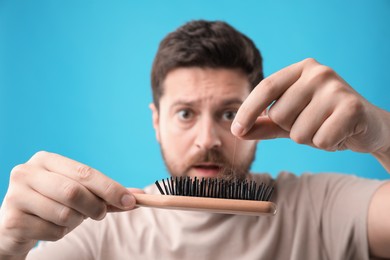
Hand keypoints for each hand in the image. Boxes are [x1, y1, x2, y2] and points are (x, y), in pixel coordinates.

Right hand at [0, 151, 137, 256]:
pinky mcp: (12, 220)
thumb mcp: (79, 195)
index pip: (85, 172)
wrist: (16, 225)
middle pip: (74, 192)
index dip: (110, 188)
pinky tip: (49, 228)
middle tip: (101, 214)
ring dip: (75, 222)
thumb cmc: (53, 204)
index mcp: (46, 160)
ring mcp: (15, 195)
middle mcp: (27, 172)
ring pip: (64, 214)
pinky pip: (52, 232)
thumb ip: (106, 194)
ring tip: (66, 218)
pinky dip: (59, 234)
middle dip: (95, 207)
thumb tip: (139, 196)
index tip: (130, 201)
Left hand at [231, 58, 389, 154]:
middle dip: (291, 129)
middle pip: (279, 114)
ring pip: (298, 132)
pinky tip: (340, 135)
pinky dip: (327, 145)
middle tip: (312, 123)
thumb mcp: (290, 121)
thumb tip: (237, 130)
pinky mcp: (352, 107)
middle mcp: (318, 73)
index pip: (265, 87)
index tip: (236, 130)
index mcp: (300, 70)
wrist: (368, 127)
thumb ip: (264, 124)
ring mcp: (336, 88)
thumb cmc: (323, 120)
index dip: (247, 110)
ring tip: (327, 128)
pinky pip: (320, 141)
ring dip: (310, 139)